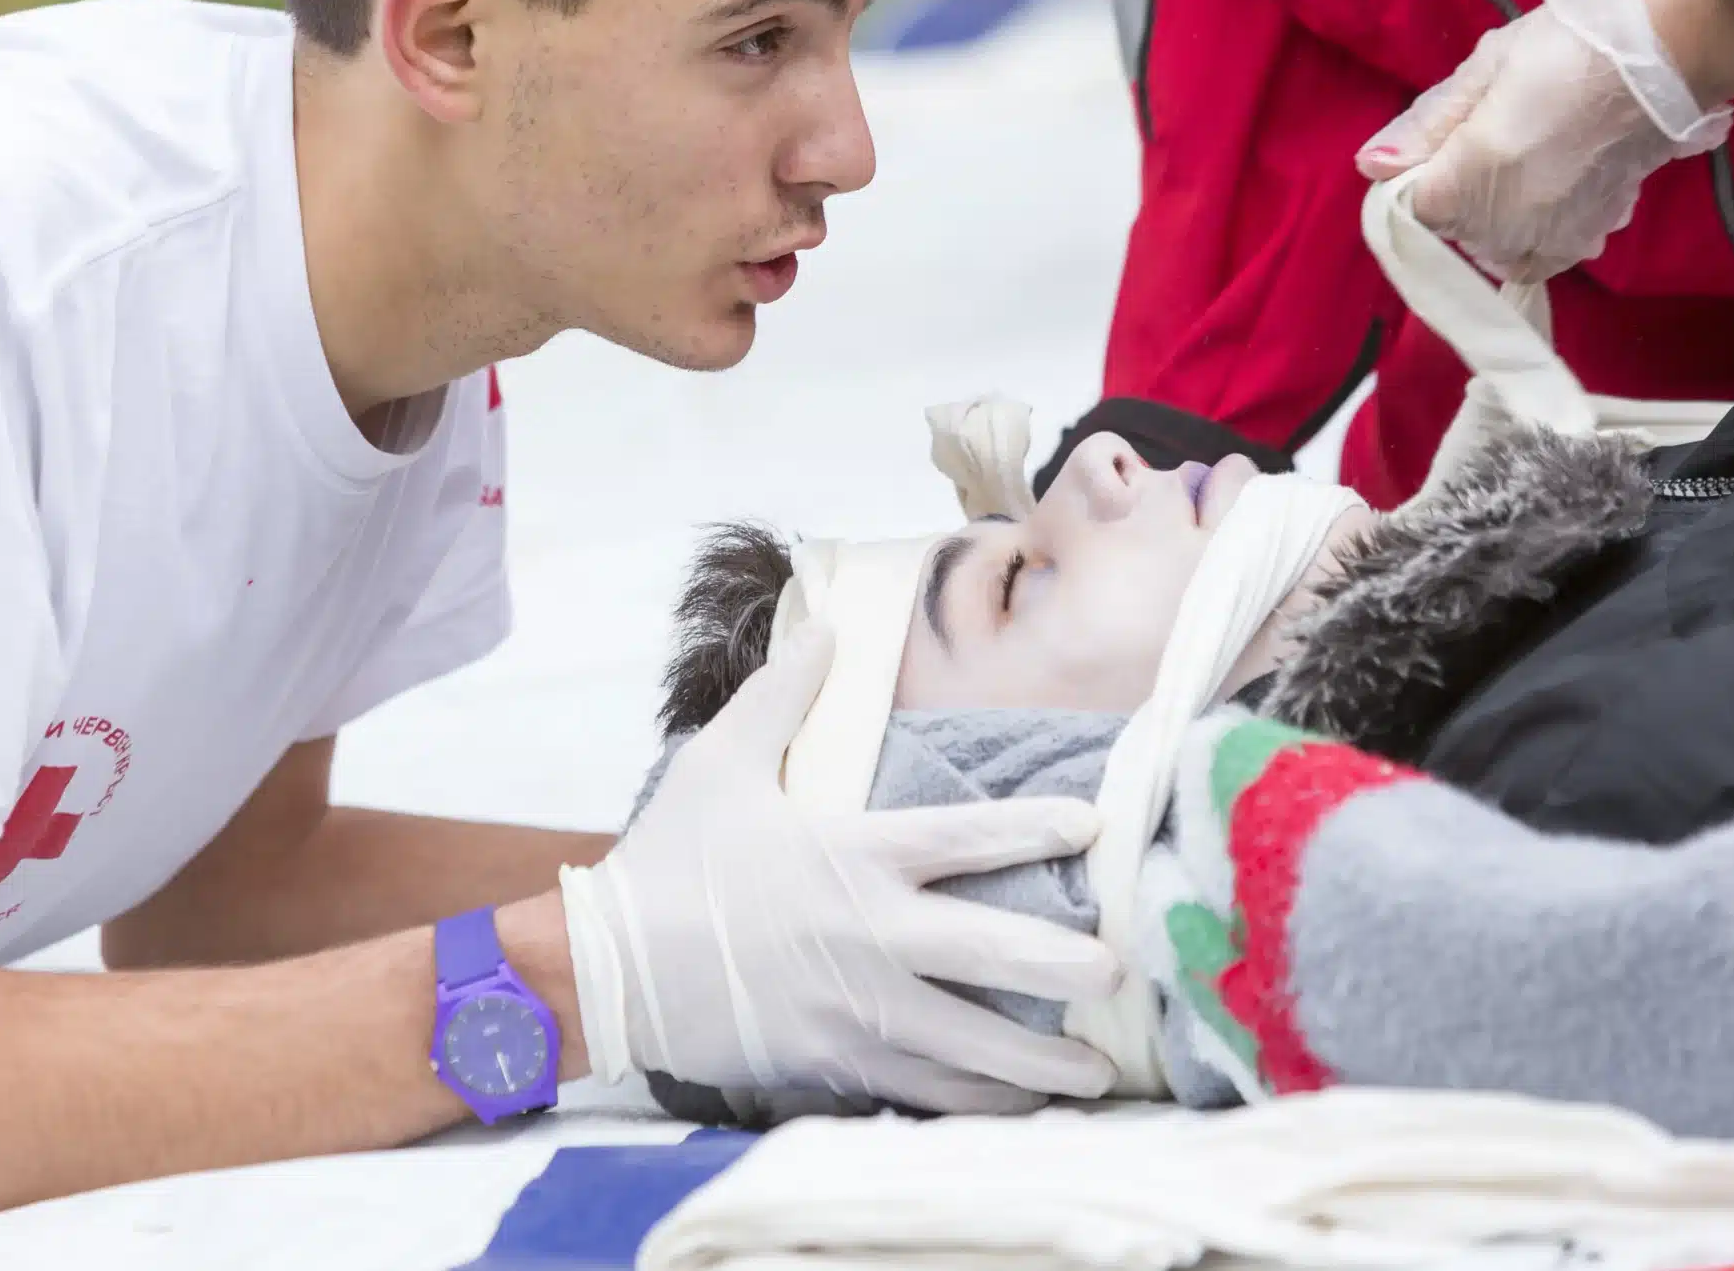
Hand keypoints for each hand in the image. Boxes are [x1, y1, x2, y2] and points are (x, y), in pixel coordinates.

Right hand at [560, 625, 1123, 1113]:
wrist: (611, 966)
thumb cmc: (671, 860)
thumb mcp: (722, 761)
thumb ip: (783, 693)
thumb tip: (825, 623)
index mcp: (853, 855)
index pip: (965, 837)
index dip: (1034, 827)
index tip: (1092, 825)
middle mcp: (871, 935)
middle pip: (991, 953)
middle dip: (1064, 966)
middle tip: (1121, 973)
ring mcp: (857, 1010)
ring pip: (969, 1045)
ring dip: (1037, 1064)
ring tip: (1096, 1076)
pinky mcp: (835, 1063)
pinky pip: (922, 1092)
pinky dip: (975, 1105)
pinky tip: (1017, 1111)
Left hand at [1356, 0, 1733, 283]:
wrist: (1666, 54)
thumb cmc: (1567, 46)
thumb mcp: (1485, 68)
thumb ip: (1426, 126)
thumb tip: (1372, 165)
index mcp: (1467, 181)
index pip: (1415, 209)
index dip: (1423, 177)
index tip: (1447, 143)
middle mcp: (1505, 226)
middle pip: (1457, 233)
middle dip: (1462, 196)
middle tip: (1497, 137)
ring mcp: (1552, 238)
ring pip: (1501, 251)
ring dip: (1500, 220)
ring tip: (1527, 164)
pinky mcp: (1596, 235)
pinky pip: (1547, 255)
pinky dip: (1541, 234)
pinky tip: (1555, 190)